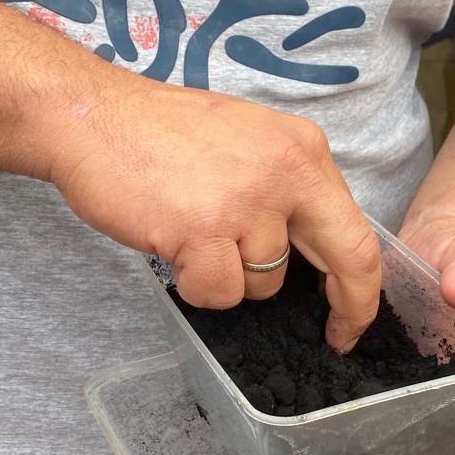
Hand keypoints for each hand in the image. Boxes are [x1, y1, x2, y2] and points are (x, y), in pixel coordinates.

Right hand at [50, 79, 381, 351]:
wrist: (91, 117)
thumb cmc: (159, 133)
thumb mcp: (248, 142)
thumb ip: (286, 189)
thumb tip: (312, 251)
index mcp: (302, 150)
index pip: (357, 229)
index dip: (362, 284)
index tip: (353, 314)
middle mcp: (286, 172)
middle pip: (347, 258)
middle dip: (348, 308)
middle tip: (335, 336)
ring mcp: (246, 202)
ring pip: (264, 284)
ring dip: (229, 277)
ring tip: (193, 235)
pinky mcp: (203, 230)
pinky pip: (218, 292)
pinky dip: (194, 284)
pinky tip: (174, 246)